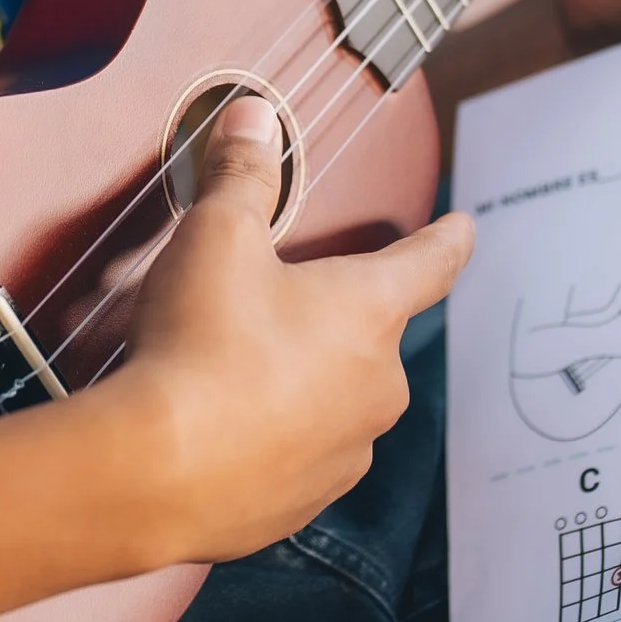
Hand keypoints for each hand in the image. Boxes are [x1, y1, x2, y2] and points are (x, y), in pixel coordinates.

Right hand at [108, 96, 472, 563]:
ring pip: (333, 402)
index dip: (448, 239)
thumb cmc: (198, 345)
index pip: (429, 263)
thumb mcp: (216, 237)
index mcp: (369, 312)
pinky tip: (219, 429)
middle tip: (269, 307)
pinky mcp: (302, 505)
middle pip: (369, 337)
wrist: (155, 472)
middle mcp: (375, 386)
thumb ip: (243, 175)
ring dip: (298, 384)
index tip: (464, 228)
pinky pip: (297, 459)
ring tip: (229, 372)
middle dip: (330, 319)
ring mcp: (344, 453)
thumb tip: (255, 116)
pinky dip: (269, 441)